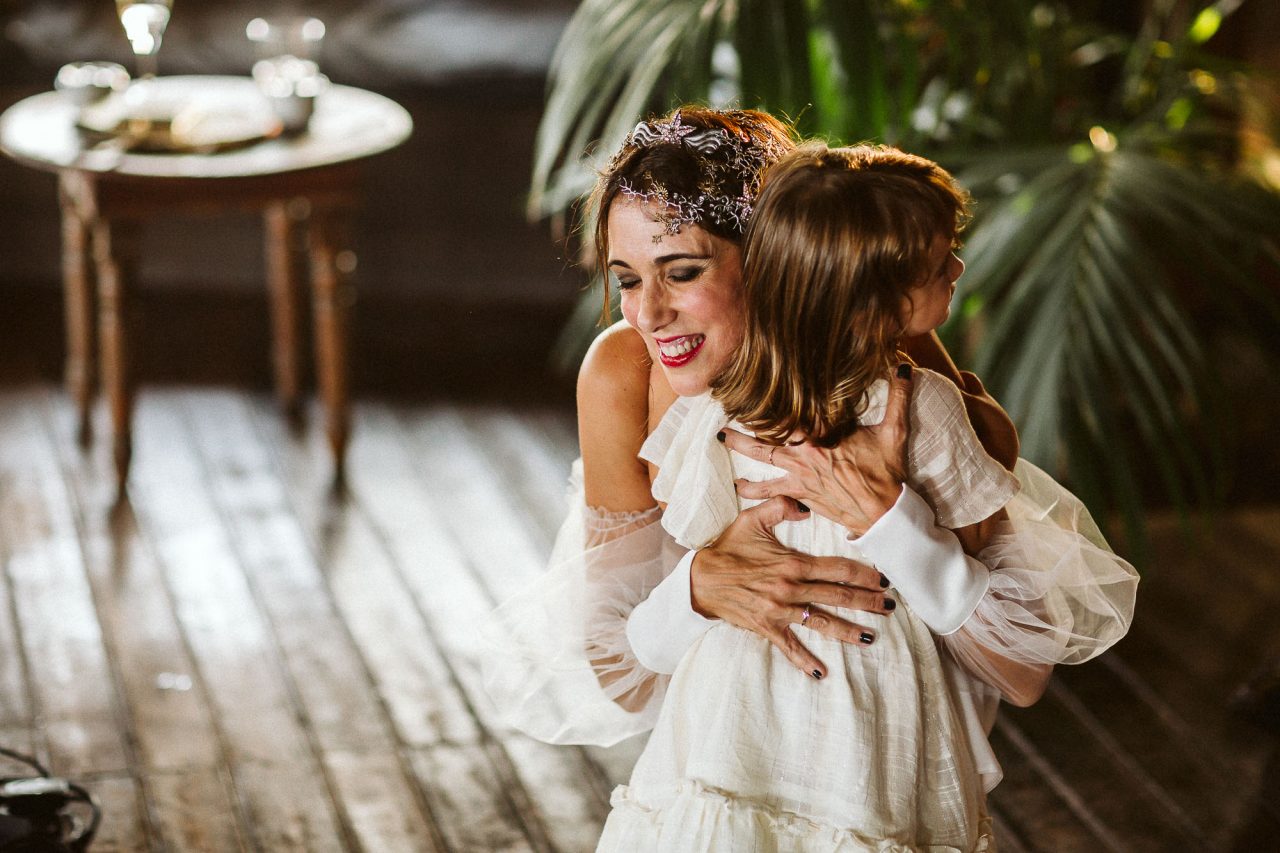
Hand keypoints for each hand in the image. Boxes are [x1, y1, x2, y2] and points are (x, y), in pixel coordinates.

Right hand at [690, 495, 894, 678]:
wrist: (701, 579)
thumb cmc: (729, 548)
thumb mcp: (753, 520)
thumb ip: (781, 507)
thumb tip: (806, 505)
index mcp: (793, 563)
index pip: (838, 568)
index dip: (864, 574)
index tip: (883, 578)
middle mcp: (791, 589)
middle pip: (838, 596)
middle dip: (867, 602)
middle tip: (890, 607)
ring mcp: (780, 611)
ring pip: (822, 623)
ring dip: (849, 631)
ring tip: (872, 638)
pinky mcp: (767, 627)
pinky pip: (790, 647)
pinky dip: (805, 661)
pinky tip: (822, 672)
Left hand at [721, 363, 913, 536]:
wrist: (883, 512)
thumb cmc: (887, 473)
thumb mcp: (894, 432)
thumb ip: (899, 397)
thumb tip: (905, 366)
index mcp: (822, 434)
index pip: (792, 412)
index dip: (774, 399)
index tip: (756, 385)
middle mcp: (805, 453)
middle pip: (767, 434)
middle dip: (745, 425)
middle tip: (725, 416)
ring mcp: (799, 474)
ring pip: (762, 459)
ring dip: (740, 450)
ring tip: (722, 442)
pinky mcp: (800, 493)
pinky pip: (769, 491)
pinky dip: (753, 490)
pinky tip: (738, 488)